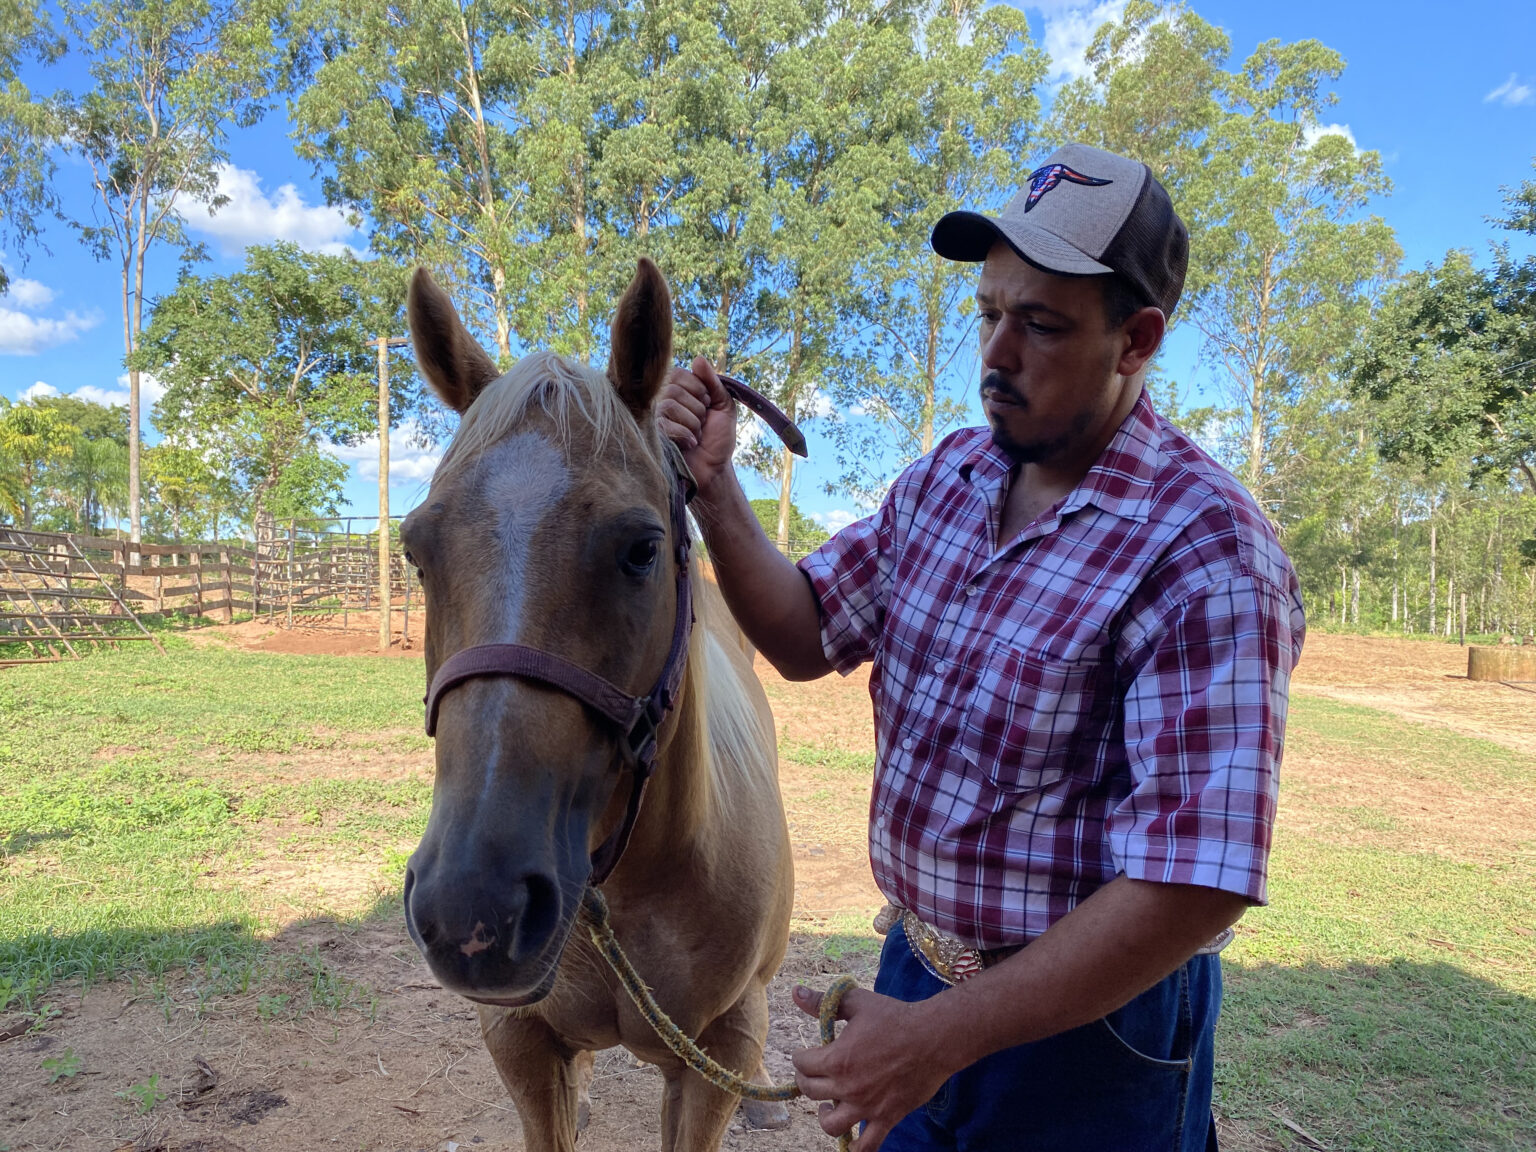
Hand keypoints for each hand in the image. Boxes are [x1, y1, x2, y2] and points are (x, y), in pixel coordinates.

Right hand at [656, 355, 735, 497]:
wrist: (714, 468)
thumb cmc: (717, 438)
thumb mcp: (723, 406)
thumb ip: (713, 382)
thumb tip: (698, 359)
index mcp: (677, 391)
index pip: (680, 374)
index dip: (699, 390)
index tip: (707, 406)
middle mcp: (662, 402)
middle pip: (674, 390)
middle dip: (697, 409)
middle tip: (702, 424)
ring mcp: (655, 419)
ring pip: (670, 405)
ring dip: (693, 424)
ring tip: (696, 435)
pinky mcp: (652, 436)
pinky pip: (665, 424)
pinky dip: (685, 435)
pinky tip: (690, 444)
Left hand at [790, 983, 953, 1151]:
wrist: (934, 1038)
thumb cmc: (895, 1017)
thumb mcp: (857, 1003)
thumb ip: (823, 1001)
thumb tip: (795, 993)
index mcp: (837, 1059)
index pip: (802, 1064)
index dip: (800, 1056)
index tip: (805, 1052)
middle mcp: (847, 1087)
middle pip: (810, 1091)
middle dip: (807, 1079)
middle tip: (814, 1072)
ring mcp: (867, 1107)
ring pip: (831, 1124)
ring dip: (823, 1115)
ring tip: (828, 1105)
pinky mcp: (886, 1118)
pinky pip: (867, 1145)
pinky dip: (856, 1148)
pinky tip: (852, 1140)